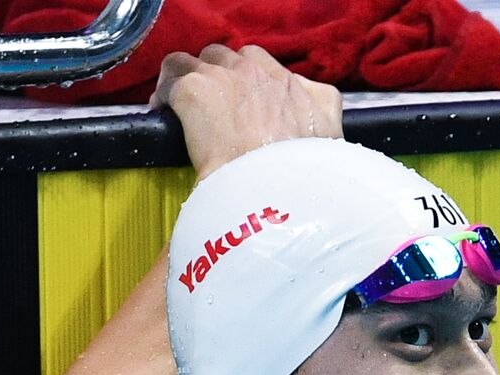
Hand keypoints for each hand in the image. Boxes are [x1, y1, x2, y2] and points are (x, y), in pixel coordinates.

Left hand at [149, 44, 343, 181]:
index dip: (247, 85)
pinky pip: (171, 77)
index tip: (242, 106)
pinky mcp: (196, 89)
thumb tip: (310, 106)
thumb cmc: (301, 176)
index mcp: (292, 85)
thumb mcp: (333, 137)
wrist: (275, 190)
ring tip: (183, 108)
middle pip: (227, 60)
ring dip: (190, 82)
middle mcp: (259, 72)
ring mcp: (225, 76)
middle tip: (213, 111)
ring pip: (196, 62)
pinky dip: (166, 93)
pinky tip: (166, 113)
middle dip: (218, 81)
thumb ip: (326, 111)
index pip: (262, 67)